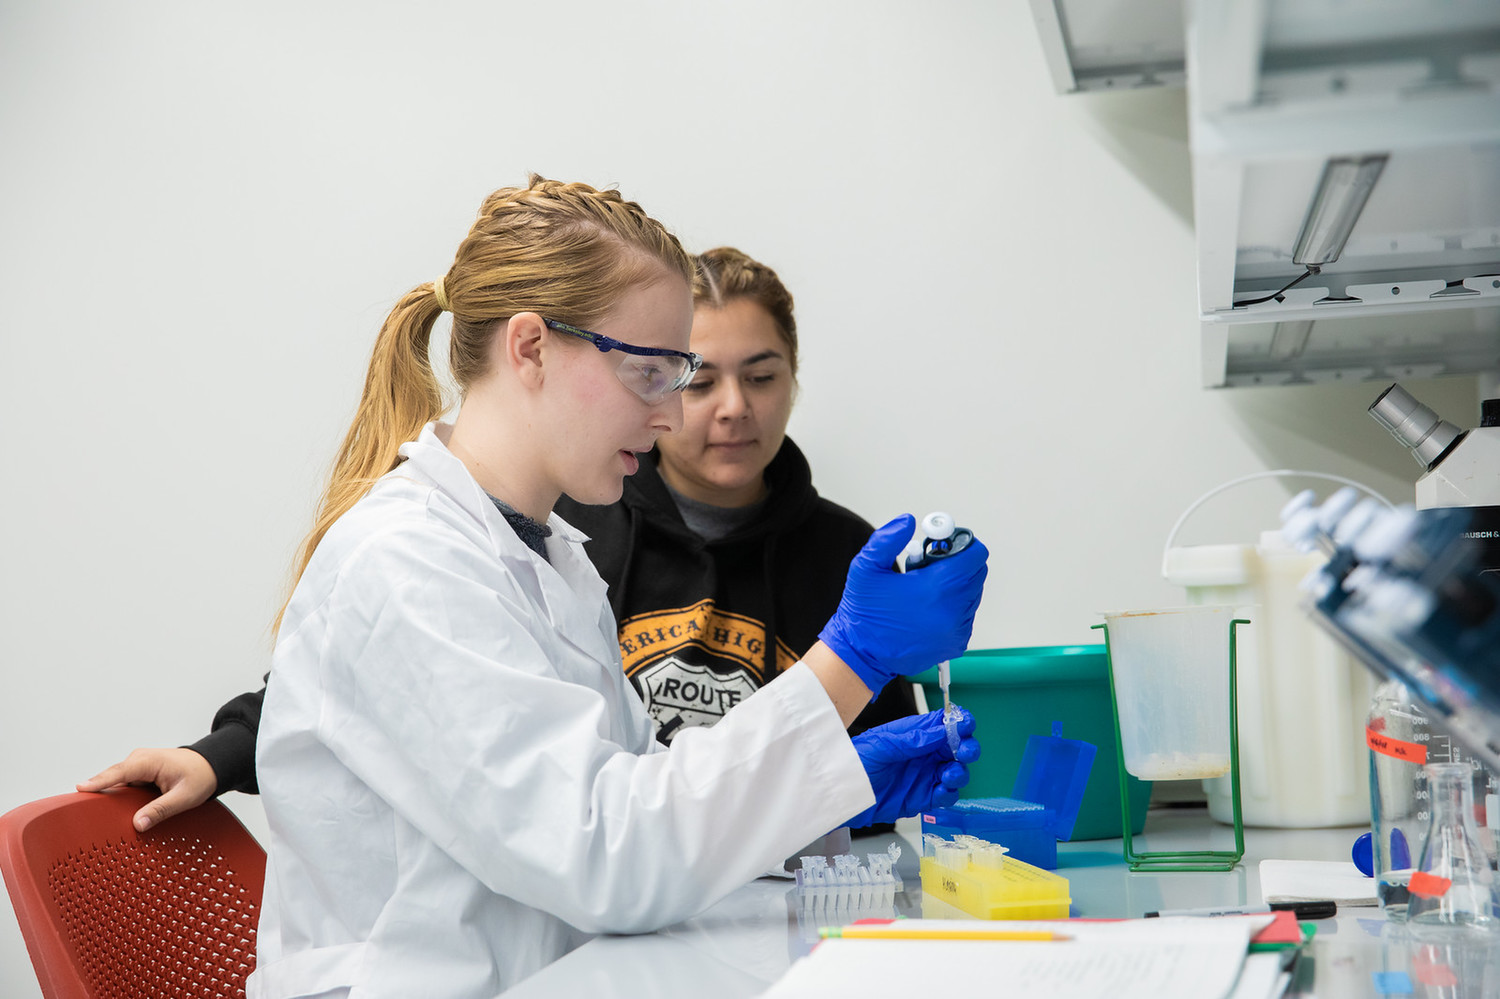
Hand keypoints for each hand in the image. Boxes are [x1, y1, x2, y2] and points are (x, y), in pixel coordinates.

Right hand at [77, 747, 217, 831]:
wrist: (212, 765)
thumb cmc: (201, 776)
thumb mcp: (184, 796)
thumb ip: (161, 810)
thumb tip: (139, 824)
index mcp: (148, 761)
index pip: (118, 772)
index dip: (98, 782)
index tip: (80, 789)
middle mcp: (139, 760)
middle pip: (111, 778)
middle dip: (96, 791)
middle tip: (78, 810)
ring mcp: (137, 767)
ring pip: (115, 784)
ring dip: (106, 796)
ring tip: (88, 814)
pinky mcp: (138, 775)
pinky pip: (122, 787)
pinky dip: (116, 797)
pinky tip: (108, 811)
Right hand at [817, 514, 987, 692]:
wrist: (861, 653)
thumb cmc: (863, 612)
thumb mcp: (866, 567)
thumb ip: (887, 539)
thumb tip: (908, 521)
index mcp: (936, 588)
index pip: (975, 555)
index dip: (961, 544)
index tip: (942, 545)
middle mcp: (952, 611)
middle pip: (976, 572)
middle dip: (958, 563)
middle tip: (929, 566)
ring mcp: (956, 630)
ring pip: (973, 593)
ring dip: (955, 586)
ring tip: (923, 589)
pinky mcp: (955, 643)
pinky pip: (966, 615)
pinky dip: (953, 607)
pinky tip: (927, 608)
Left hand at [847, 708, 979, 827]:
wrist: (842, 793)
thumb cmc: (855, 762)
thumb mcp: (881, 745)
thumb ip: (912, 740)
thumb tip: (941, 730)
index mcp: (914, 733)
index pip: (944, 723)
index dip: (960, 722)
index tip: (966, 725)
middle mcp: (924, 754)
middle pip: (957, 747)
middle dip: (967, 747)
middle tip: (966, 751)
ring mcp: (925, 776)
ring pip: (955, 772)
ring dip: (960, 772)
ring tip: (950, 774)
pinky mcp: (922, 798)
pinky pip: (945, 795)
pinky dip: (949, 793)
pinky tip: (942, 790)